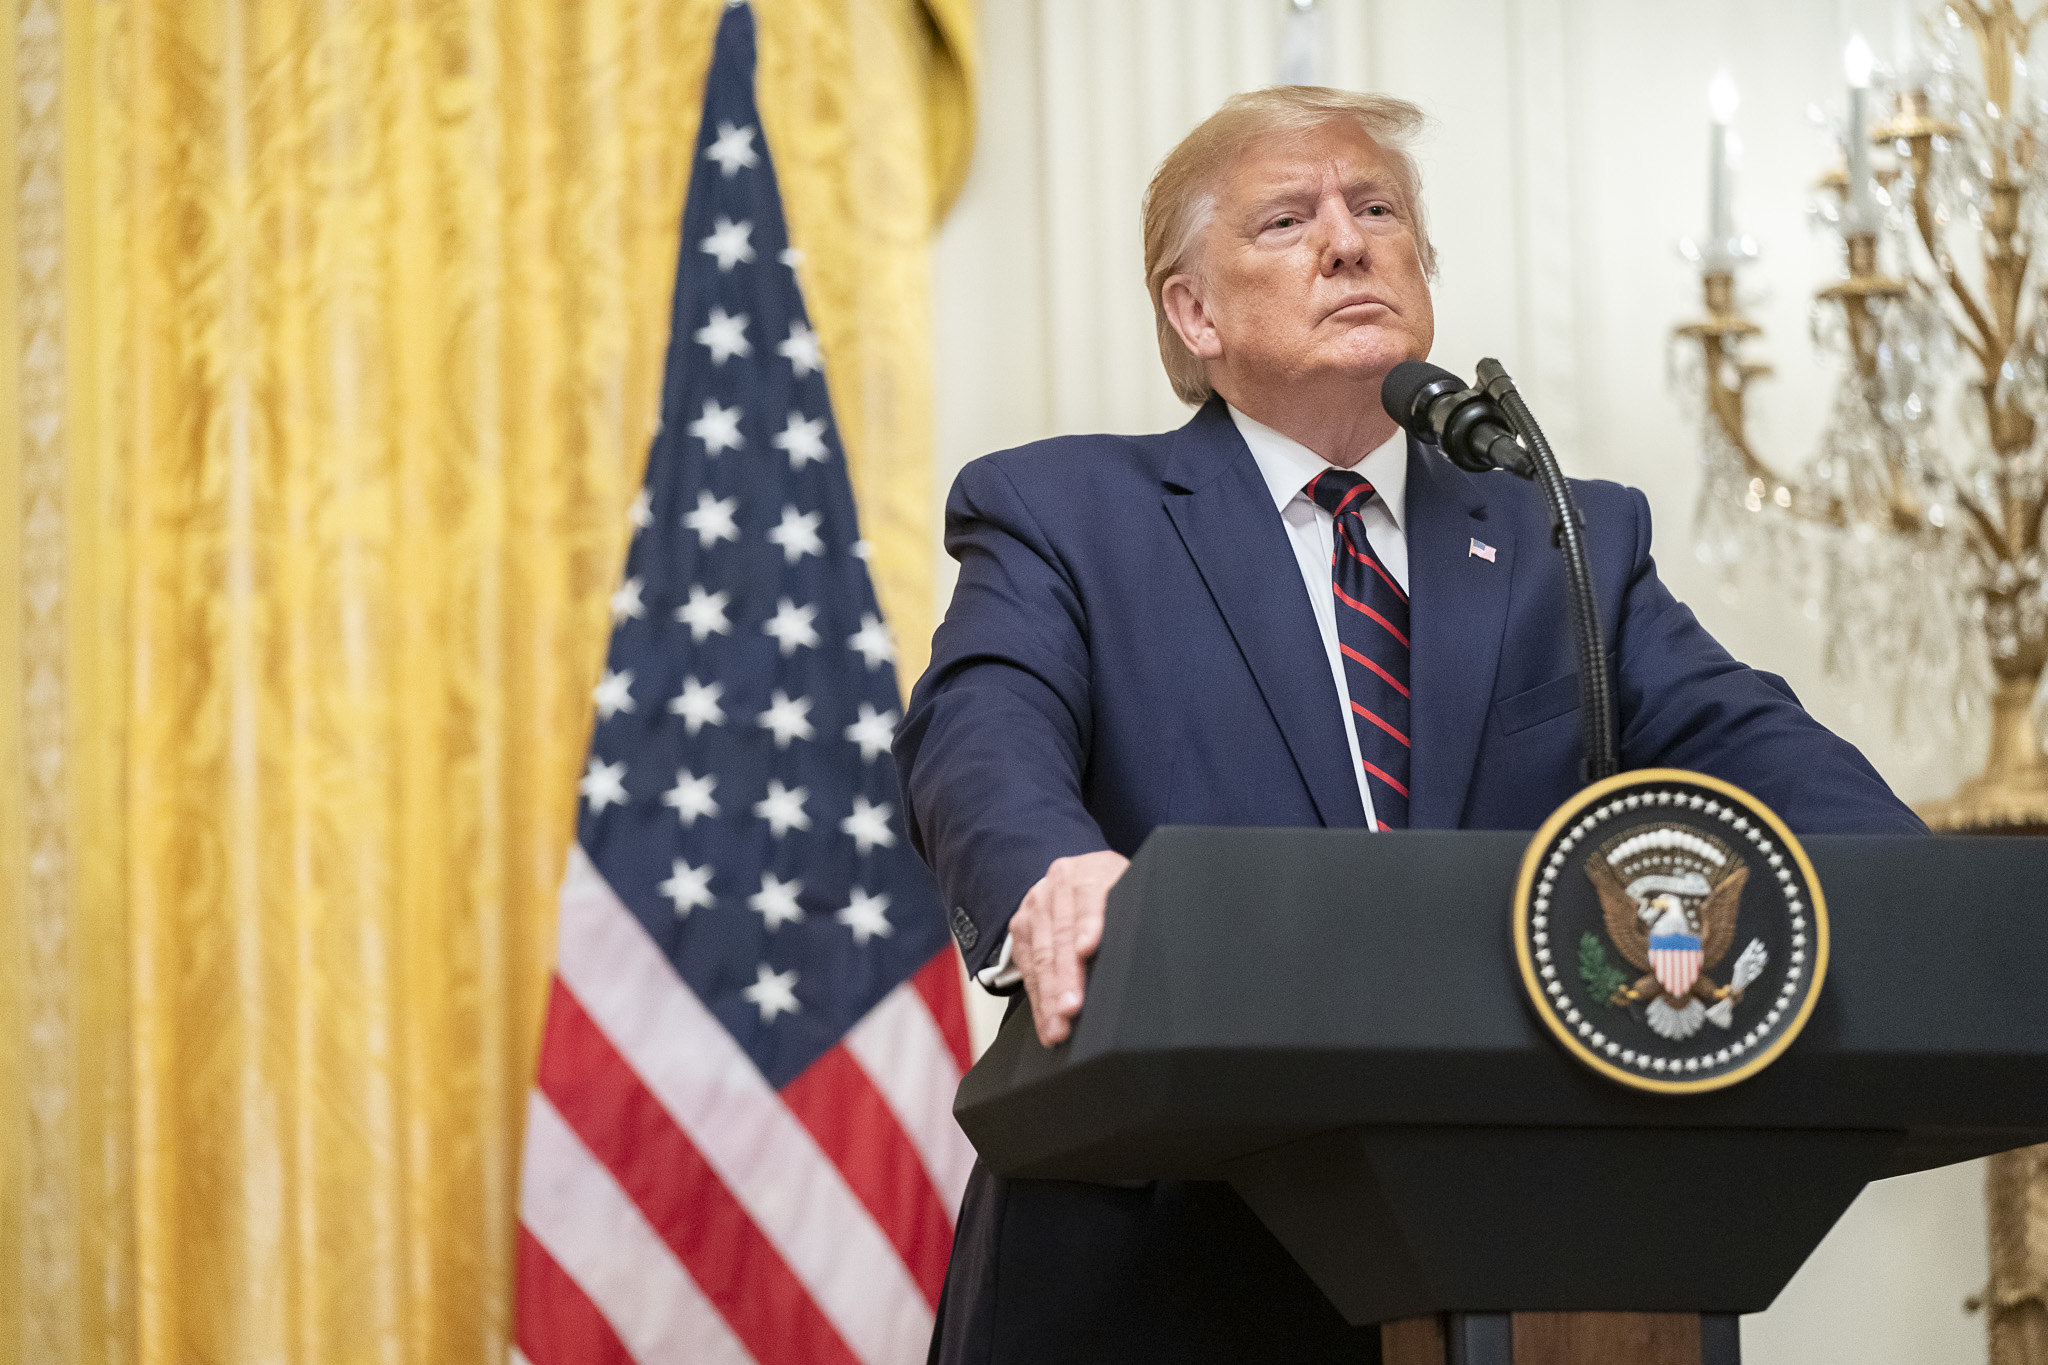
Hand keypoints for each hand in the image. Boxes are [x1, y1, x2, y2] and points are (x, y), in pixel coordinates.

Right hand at [1011, 850, 1129, 1046]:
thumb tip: (1153, 946)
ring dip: (1048, 994)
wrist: (1083, 878)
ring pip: (1041, 954)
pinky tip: (1046, 1019)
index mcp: (1091, 872)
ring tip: (1057, 1025)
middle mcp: (1058, 884)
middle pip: (1061, 933)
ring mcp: (1036, 904)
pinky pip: (1027, 966)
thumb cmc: (1116, 894)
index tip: (1088, 948)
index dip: (1088, 925)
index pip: (1089, 898)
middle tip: (1071, 1008)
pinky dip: (1037, 997)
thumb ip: (1136, 914)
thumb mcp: (1133, 893)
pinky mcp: (1021, 926)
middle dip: (1065, 975)